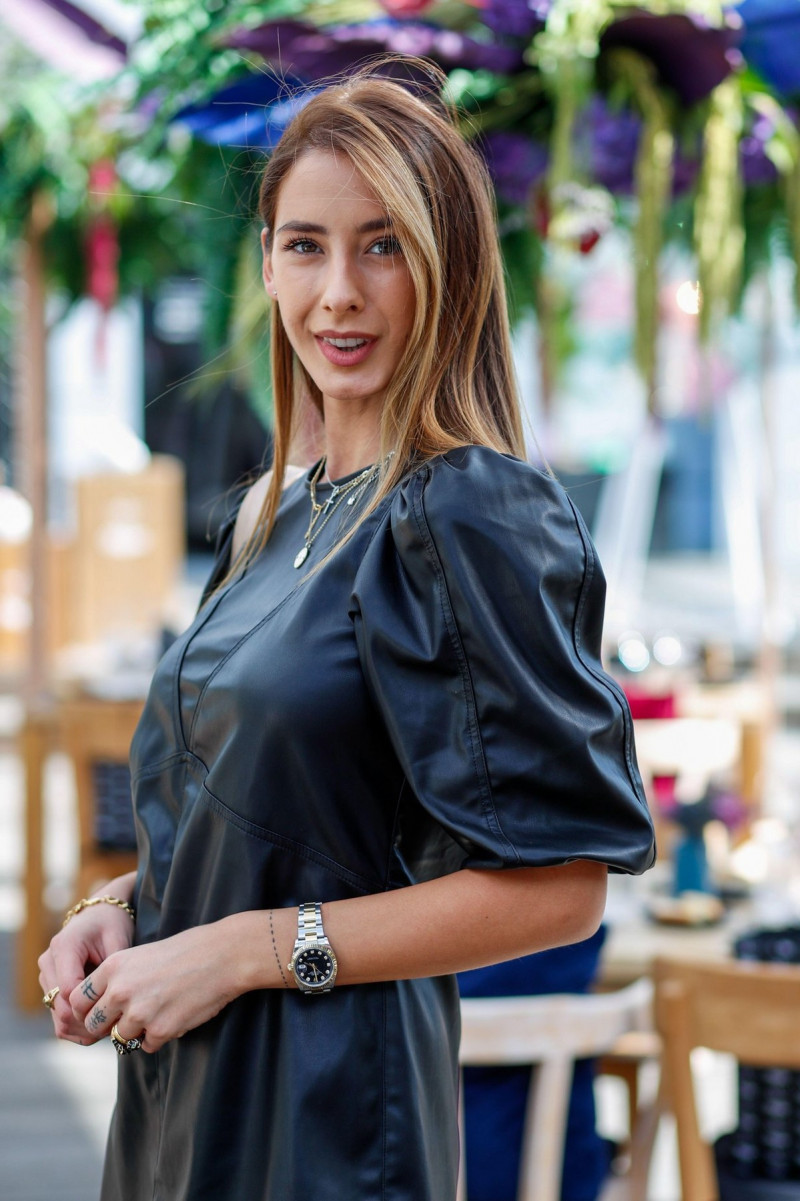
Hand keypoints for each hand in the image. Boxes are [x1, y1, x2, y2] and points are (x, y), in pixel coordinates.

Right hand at [39, 902, 134, 1044]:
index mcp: (64, 947)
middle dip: (88, 1022)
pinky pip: (58, 1018)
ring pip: (58, 1018)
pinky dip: (77, 1027)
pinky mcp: (49, 987)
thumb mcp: (118, 940)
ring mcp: (46, 976)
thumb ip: (112, 971)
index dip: (91, 1007)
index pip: (69, 991)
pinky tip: (99, 1024)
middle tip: (115, 1025)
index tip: (115, 1010)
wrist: (98, 915)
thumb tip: (114, 1004)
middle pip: (60, 1009)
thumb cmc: (112, 924)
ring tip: (109, 1026)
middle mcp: (48, 963)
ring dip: (83, 1028)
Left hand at [68, 922, 242, 1052]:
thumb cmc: (185, 952)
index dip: (86, 1010)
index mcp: (113, 967)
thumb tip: (101, 1009)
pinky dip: (158, 1036)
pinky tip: (175, 1015)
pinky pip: (147, 1046)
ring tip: (160, 1009)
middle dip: (107, 1025)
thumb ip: (117, 980)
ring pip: (121, 1037)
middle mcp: (121, 990)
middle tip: (126, 1017)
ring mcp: (140, 1013)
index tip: (99, 1011)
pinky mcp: (161, 1030)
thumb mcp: (141, 955)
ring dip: (137, 1030)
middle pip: (93, 1024)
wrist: (223, 956)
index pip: (77, 1001)